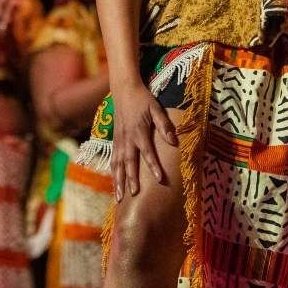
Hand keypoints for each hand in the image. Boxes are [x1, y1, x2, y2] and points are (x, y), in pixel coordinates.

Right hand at [110, 82, 177, 201]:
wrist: (124, 89)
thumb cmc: (143, 99)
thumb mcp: (156, 108)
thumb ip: (164, 125)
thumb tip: (174, 141)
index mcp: (139, 131)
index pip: (147, 152)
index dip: (153, 165)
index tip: (160, 179)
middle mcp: (127, 138)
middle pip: (128, 163)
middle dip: (130, 180)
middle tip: (133, 195)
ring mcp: (119, 140)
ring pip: (117, 164)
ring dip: (118, 181)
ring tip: (119, 197)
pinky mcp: (115, 140)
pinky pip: (113, 159)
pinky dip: (113, 172)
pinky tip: (114, 183)